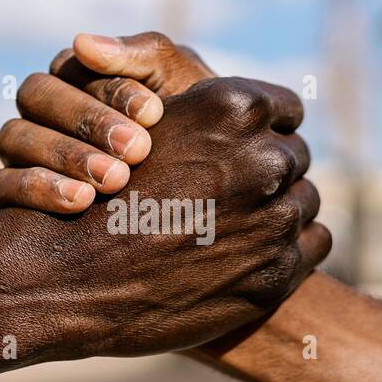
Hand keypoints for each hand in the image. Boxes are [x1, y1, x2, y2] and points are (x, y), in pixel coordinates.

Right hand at [0, 32, 216, 212]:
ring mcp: (20, 151)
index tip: (153, 113)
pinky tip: (81, 201)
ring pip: (15, 137)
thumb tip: (83, 42)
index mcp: (75, 75)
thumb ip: (142, 55)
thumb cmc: (189, 129)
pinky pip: (3, 186)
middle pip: (37, 96)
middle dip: (88, 121)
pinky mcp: (8, 197)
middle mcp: (40, 110)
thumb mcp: (180, 85)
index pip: (75, 68)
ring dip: (64, 155)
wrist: (200, 194)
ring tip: (113, 179)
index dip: (112, 89)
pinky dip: (38, 189)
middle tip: (137, 150)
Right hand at [0, 34, 329, 356]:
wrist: (67, 277)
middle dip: (272, 170)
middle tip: (237, 191)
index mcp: (235, 107)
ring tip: (241, 224)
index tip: (244, 145)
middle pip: (296, 156)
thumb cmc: (97, 192)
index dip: (263, 127)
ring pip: (306, 201)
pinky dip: (291, 248)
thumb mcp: (145, 123)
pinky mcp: (277, 273)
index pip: (285, 108)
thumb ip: (204, 105)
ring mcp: (275, 220)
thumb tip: (249, 103)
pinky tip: (254, 252)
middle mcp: (264, 158)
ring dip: (281, 210)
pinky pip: (315, 244)